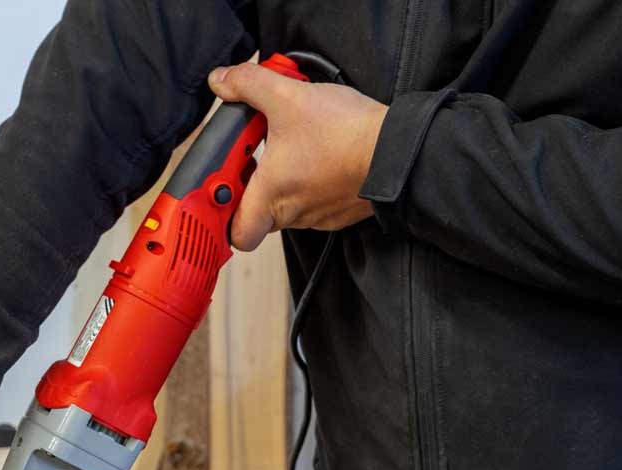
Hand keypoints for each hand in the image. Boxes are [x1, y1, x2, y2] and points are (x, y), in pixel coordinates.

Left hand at [208, 62, 388, 250]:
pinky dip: (311, 184)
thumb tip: (224, 82)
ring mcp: (318, 217)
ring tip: (292, 149)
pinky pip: (315, 204)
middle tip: (254, 158)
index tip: (226, 188)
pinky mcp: (340, 213)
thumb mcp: (288, 97)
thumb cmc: (347, 135)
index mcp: (272, 198)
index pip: (236, 234)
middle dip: (253, 188)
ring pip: (288, 208)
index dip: (225, 217)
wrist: (398, 150)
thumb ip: (249, 86)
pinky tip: (319, 156)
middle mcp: (293, 215)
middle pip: (258, 215)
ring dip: (284, 182)